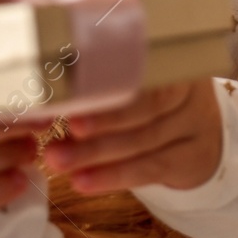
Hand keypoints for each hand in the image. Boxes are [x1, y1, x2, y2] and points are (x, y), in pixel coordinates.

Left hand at [41, 78, 222, 193]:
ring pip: (142, 139)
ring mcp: (195, 121)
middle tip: (57, 136)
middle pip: (141, 105)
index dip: (101, 85)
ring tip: (60, 162)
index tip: (67, 99)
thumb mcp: (130, 84)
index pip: (135, 66)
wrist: (196, 136)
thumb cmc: (147, 102)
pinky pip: (151, 167)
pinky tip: (85, 182)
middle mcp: (187, 86)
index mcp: (167, 55)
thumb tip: (42, 104)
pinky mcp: (194, 156)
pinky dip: (115, 176)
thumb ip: (94, 88)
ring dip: (97, 154)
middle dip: (96, 124)